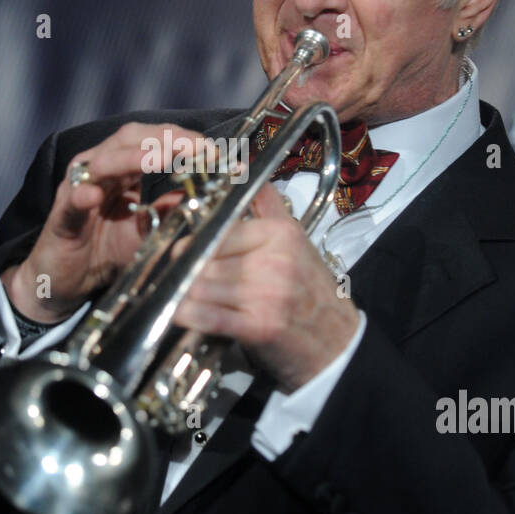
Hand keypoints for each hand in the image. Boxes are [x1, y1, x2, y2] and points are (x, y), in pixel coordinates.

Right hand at [2, 122, 208, 321]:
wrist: (68, 280)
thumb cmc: (108, 251)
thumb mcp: (150, 230)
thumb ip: (174, 211)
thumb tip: (210, 196)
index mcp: (124, 168)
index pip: (154, 139)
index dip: (183, 140)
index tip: (213, 149)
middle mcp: (100, 168)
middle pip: (130, 138)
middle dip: (164, 139)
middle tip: (194, 147)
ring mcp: (78, 188)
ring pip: (102, 162)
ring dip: (130, 158)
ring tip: (156, 160)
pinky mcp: (62, 214)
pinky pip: (73, 200)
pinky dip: (82, 195)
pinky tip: (93, 196)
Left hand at [172, 185, 360, 391]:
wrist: (338, 343)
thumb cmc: (313, 292)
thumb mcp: (297, 241)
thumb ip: (268, 206)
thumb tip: (243, 170)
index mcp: (281, 234)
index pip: (221, 228)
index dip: (197, 238)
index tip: (184, 246)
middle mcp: (274, 261)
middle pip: (207, 256)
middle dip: (187, 266)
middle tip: (176, 272)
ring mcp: (266, 294)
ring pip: (202, 284)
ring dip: (183, 291)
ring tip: (176, 293)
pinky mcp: (258, 327)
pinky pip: (209, 316)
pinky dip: (188, 314)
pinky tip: (179, 312)